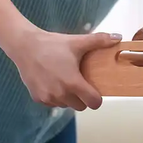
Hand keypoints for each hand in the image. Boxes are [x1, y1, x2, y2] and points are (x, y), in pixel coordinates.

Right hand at [4, 30, 123, 110]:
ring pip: (66, 105)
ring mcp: (48, 98)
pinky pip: (52, 103)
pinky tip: (52, 82)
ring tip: (64, 80)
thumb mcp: (77, 42)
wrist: (24, 46)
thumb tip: (118, 37)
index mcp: (73, 83)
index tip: (94, 90)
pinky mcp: (37, 98)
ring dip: (68, 98)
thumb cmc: (52, 44)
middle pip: (81, 106)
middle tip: (79, 82)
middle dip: (83, 97)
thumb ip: (99, 41)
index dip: (97, 98)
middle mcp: (61, 94)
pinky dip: (55, 97)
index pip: (93, 103)